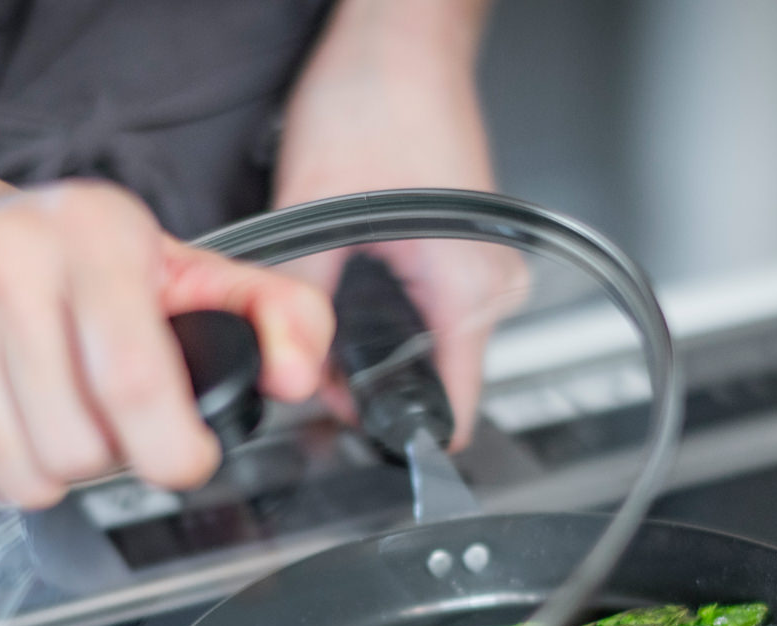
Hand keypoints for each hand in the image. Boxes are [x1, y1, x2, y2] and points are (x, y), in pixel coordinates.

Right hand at [0, 180, 333, 506]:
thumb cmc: (71, 257)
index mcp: (93, 235)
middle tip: (118, 423)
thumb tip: (298, 375)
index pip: (133, 377)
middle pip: (81, 446)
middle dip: (117, 459)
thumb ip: (273, 315)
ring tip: (69, 419)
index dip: (172, 446)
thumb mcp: (185, 267)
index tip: (188, 458)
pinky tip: (19, 423)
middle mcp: (7, 266)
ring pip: (30, 476)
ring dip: (65, 473)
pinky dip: (12, 473)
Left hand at [272, 0, 523, 449]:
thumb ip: (301, 302)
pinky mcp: (474, 254)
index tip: (355, 436)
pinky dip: (397, 317)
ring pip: (433, 348)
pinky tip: (365, 284)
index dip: (397, 432)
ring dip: (383, 348)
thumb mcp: (314, 212)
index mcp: (468, 290)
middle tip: (319, 361)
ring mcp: (489, 269)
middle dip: (373, 385)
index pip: (455, 410)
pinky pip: (439, 313)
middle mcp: (492, 286)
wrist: (403, 37)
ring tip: (340, 305)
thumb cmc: (377, 98)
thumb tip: (284, 364)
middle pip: (435, 381)